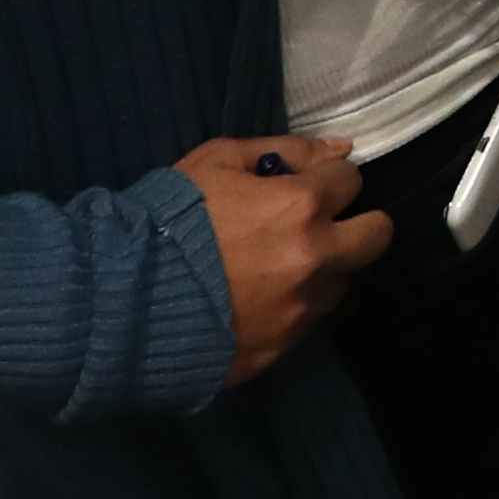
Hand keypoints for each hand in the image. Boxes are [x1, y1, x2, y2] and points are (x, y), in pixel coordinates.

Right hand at [180, 137, 386, 386]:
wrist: (122, 300)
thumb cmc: (168, 219)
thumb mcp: (218, 161)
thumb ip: (286, 151)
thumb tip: (341, 149)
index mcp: (301, 207)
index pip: (352, 181)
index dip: (328, 181)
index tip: (305, 188)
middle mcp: (313, 259)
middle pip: (377, 236)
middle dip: (358, 224)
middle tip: (321, 227)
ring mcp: (299, 309)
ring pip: (341, 283)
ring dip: (321, 270)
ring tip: (274, 268)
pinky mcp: (280, 349)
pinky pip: (305, 322)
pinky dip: (291, 308)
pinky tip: (255, 301)